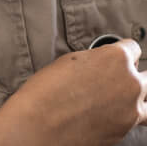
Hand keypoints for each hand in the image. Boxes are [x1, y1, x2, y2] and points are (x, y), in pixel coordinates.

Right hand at [0, 40, 146, 145]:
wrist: (41, 124)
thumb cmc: (47, 89)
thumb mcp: (70, 61)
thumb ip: (95, 60)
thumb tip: (102, 64)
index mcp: (115, 58)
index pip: (133, 48)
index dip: (123, 51)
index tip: (116, 56)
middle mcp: (130, 82)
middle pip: (146, 75)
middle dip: (131, 74)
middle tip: (115, 77)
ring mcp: (132, 109)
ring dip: (137, 97)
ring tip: (121, 98)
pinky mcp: (127, 130)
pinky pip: (137, 119)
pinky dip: (127, 115)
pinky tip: (110, 112)